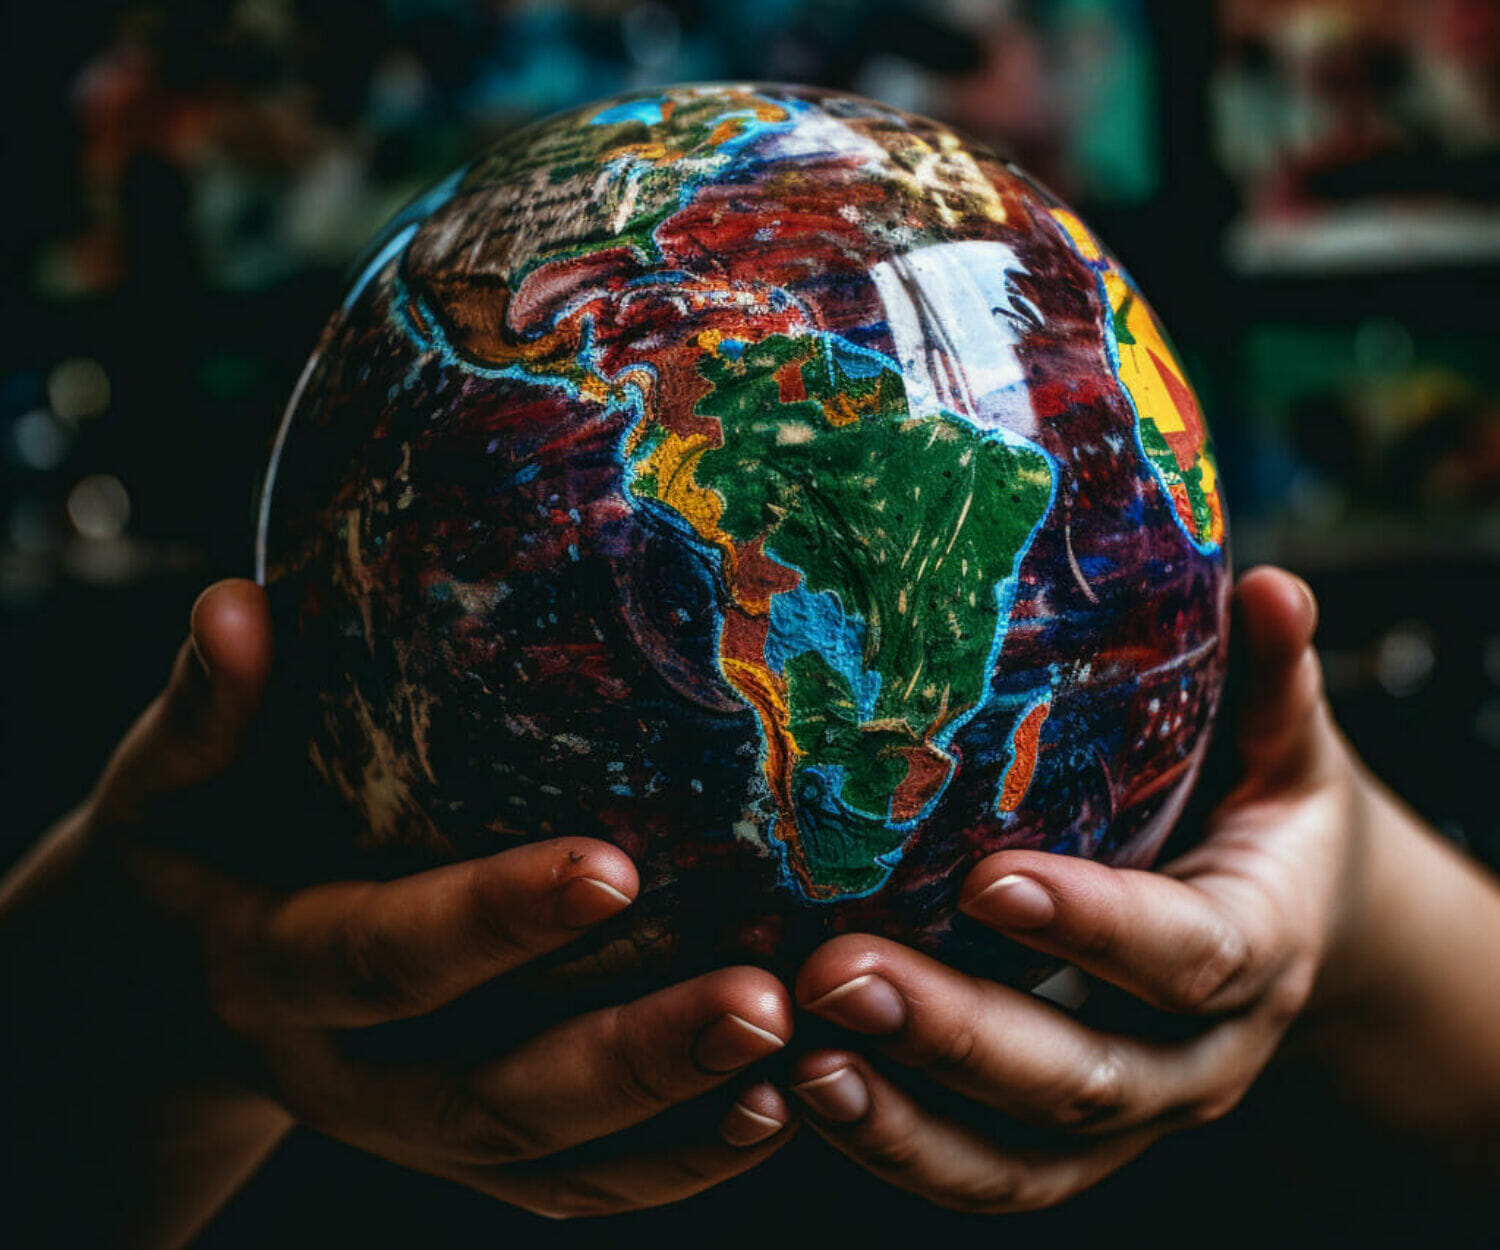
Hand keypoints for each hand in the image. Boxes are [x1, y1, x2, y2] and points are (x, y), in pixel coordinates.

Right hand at [81, 580, 797, 1221]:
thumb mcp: (171, 780)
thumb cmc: (194, 849)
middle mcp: (342, 1072)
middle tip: (758, 1001)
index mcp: (270, 965)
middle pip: (488, 1099)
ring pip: (544, 1157)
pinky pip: (571, 1184)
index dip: (490, 922)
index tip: (616, 869)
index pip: (381, 956)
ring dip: (677, 1118)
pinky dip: (674, 1164)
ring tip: (795, 1057)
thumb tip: (237, 609)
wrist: (171, 986)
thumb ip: (208, 707)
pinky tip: (773, 1105)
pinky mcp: (460, 1149)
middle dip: (627, 1057)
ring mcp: (404, 1126)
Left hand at [785, 566, 1358, 1211]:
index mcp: (1256, 945)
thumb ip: (1276, 680)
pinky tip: (804, 1090)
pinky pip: (985, 1174)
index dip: (1093, 928)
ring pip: (1026, 1158)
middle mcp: (1197, 1056)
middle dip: (958, 1033)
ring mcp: (1130, 1113)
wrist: (1294, 928)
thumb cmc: (1265, 816)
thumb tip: (1273, 587)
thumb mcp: (1287, 748)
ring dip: (908, 1119)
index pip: (1185, 954)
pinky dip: (898, 1147)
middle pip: (1085, 1079)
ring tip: (802, 1061)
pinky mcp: (1065, 1141)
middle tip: (837, 972)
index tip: (986, 881)